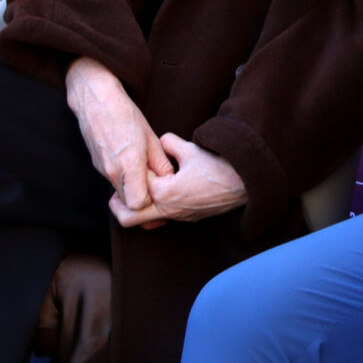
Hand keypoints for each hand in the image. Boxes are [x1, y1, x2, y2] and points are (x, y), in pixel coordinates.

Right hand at [64, 57, 171, 222]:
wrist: (95, 99)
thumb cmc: (125, 114)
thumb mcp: (150, 136)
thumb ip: (160, 161)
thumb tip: (169, 178)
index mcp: (129, 163)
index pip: (139, 204)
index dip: (151, 200)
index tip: (160, 188)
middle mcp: (113, 172)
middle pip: (129, 204)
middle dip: (142, 198)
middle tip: (154, 182)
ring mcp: (102, 170)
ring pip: (120, 195)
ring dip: (133, 189)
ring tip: (144, 170)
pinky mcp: (97, 166)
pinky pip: (113, 183)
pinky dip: (124, 181)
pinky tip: (131, 163)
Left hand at [118, 132, 246, 227]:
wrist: (245, 184)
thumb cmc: (218, 167)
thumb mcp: (190, 149)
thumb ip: (169, 144)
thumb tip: (161, 141)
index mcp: (164, 193)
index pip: (133, 188)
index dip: (130, 175)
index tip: (131, 165)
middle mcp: (167, 209)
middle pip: (128, 218)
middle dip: (118, 206)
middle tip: (118, 192)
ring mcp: (178, 217)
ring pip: (145, 221)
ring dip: (139, 207)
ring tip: (142, 190)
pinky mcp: (188, 218)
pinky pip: (163, 218)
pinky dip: (156, 207)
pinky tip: (164, 192)